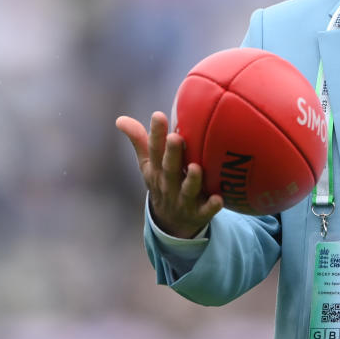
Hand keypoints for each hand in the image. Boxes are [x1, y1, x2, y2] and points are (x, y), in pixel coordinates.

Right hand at [116, 111, 222, 237]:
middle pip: (170, 169)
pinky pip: (206, 210)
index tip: (158, 115)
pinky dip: (211, 206)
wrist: (172, 222)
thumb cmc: (163, 182)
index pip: (154, 150)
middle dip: (172, 154)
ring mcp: (183, 200)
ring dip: (191, 180)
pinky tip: (219, 198)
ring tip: (195, 167)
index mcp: (156, 170)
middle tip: (176, 137)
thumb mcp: (148, 165)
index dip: (155, 134)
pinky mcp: (199, 213)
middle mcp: (169, 184)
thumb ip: (140, 141)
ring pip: (187, 190)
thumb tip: (120, 119)